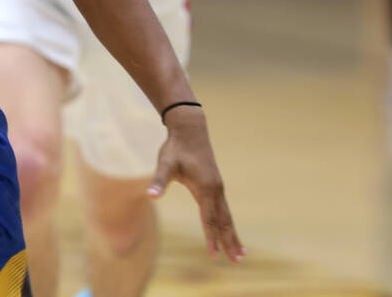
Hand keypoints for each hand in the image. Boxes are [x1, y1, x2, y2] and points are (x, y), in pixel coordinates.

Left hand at [148, 108, 243, 262]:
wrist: (190, 129)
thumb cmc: (176, 147)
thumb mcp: (165, 164)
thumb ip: (159, 181)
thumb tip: (150, 195)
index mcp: (205, 188)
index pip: (209, 219)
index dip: (211, 237)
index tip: (214, 255)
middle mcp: (216, 190)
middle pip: (224, 221)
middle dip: (230, 241)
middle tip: (238, 261)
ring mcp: (218, 187)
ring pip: (227, 216)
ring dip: (233, 234)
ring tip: (241, 253)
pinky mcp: (216, 184)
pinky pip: (224, 208)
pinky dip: (228, 223)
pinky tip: (229, 230)